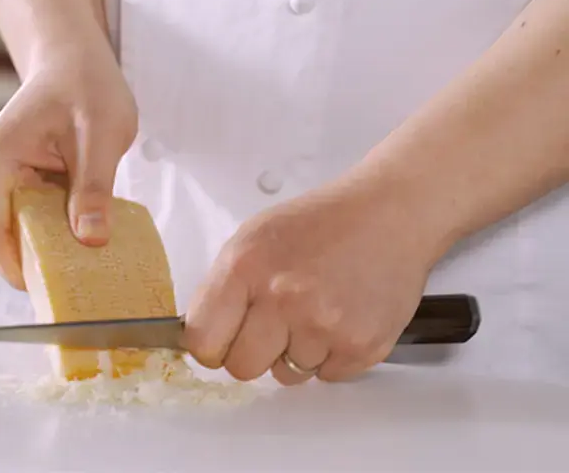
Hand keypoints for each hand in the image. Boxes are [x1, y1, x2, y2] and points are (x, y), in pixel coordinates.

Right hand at [0, 35, 137, 288]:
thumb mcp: (102, 134)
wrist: (76, 63)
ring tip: (87, 261)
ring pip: (15, 233)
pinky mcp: (18, 185)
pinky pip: (29, 221)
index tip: (49, 293)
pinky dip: (54, 234)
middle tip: (78, 282)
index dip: (12, 270)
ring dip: (46, 250)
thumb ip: (94, 186)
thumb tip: (90, 240)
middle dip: (34, 264)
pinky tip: (85, 237)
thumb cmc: (86, 87)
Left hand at [183, 176, 445, 383]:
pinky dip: (331, 355)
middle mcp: (283, 299)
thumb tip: (200, 337)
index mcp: (246, 267)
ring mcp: (325, 326)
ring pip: (287, 374)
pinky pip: (327, 376)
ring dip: (296, 351)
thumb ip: (223, 287)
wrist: (390, 215)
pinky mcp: (361, 346)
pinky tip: (341, 316)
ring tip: (316, 310)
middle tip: (273, 324)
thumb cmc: (319, 223)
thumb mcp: (253, 237)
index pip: (203, 341)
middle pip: (242, 368)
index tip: (222, 339)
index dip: (211, 344)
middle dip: (253, 352)